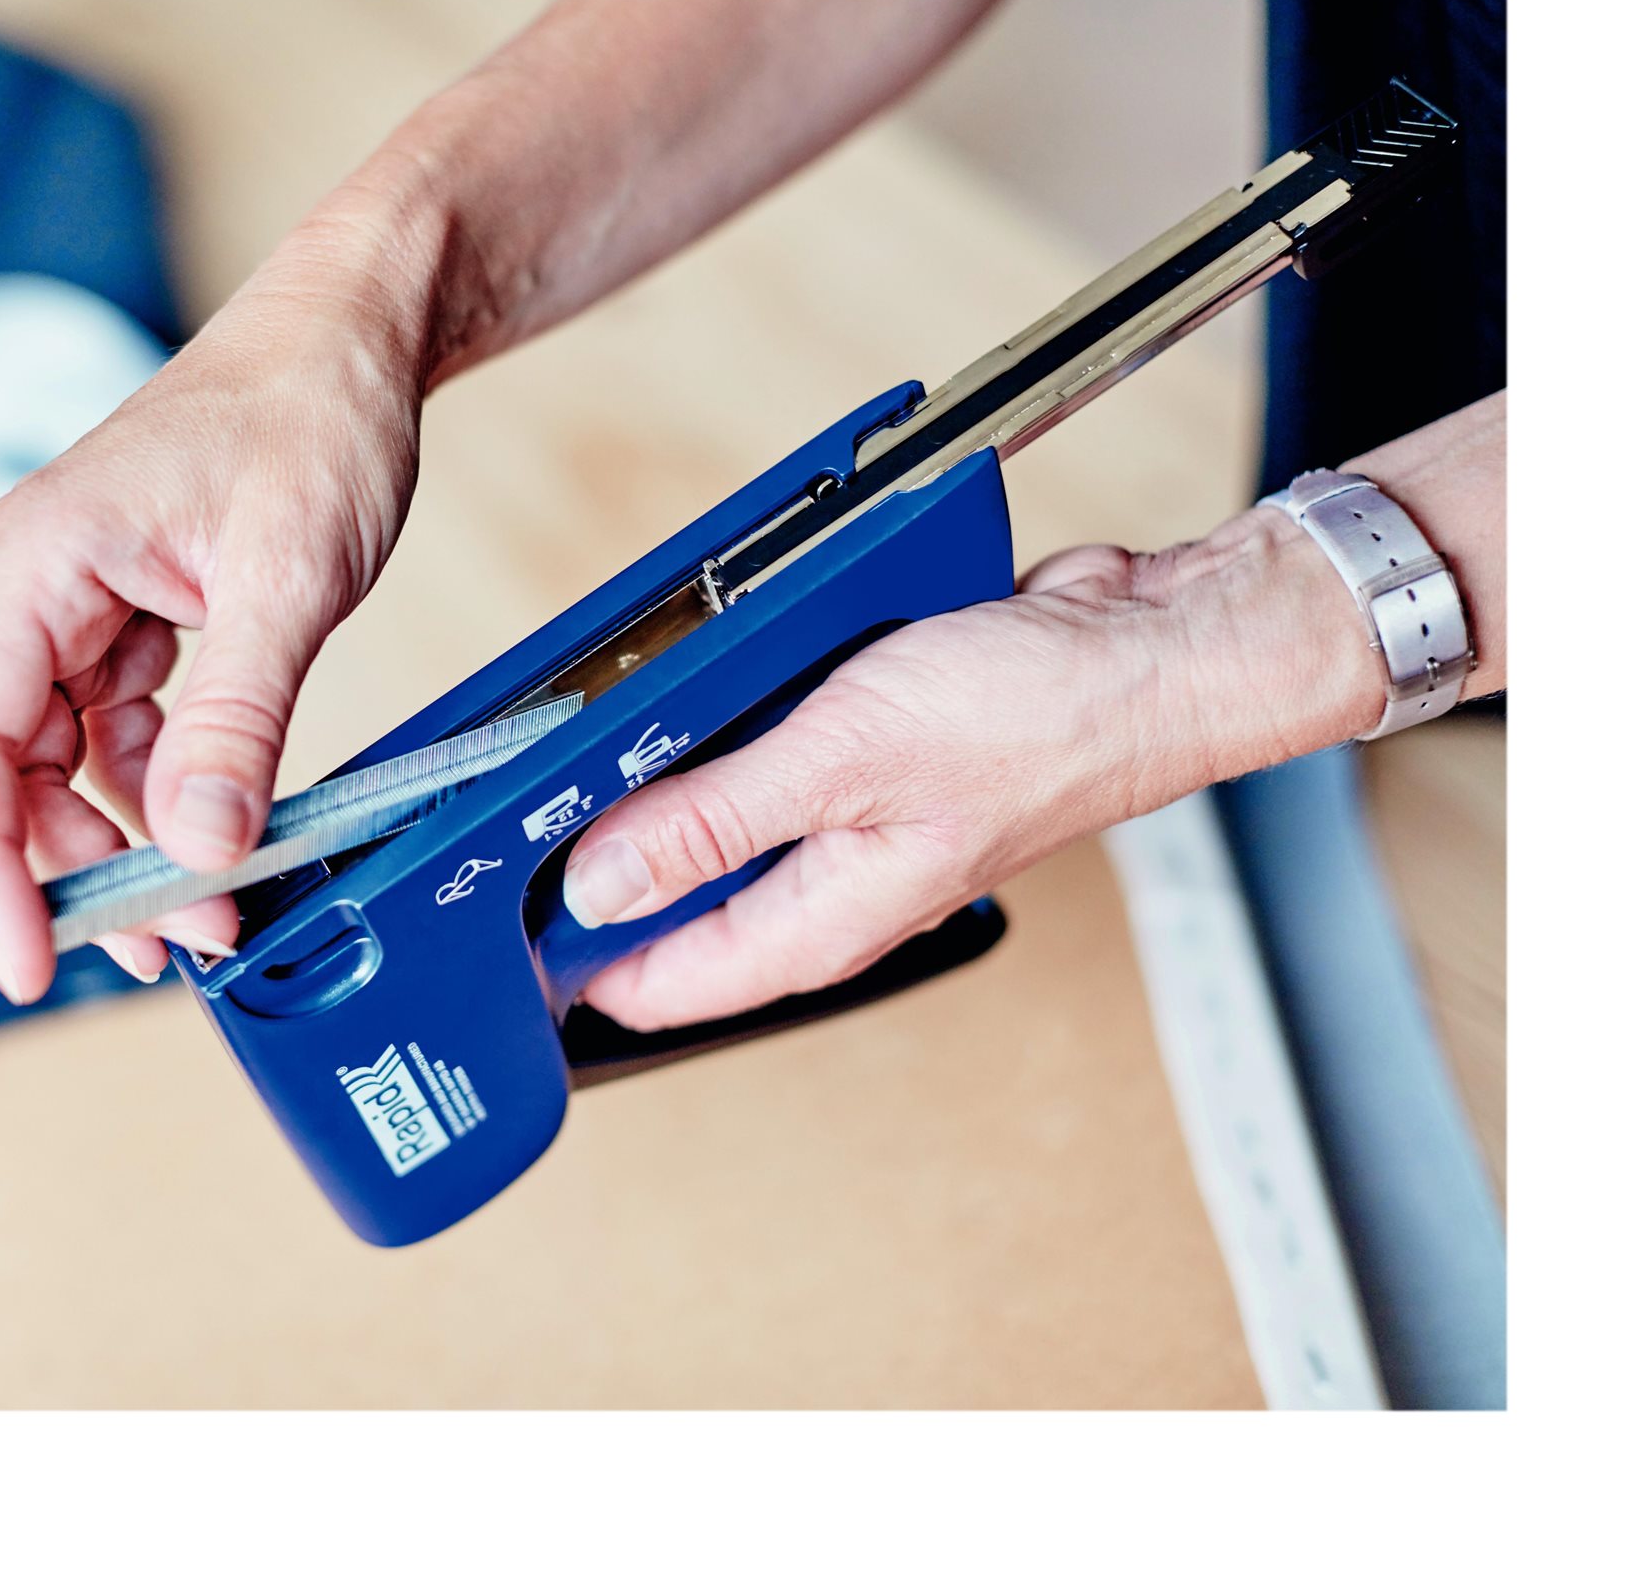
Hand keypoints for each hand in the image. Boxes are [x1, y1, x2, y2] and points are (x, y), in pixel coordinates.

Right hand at [0, 221, 429, 1000]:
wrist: (356, 336)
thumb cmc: (313, 410)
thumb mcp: (289, 573)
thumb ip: (238, 716)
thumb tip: (199, 847)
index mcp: (33, 564)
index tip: (30, 961)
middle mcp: (34, 591)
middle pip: (7, 774)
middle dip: (77, 873)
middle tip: (174, 946)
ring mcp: (80, 609)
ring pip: (66, 768)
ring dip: (127, 847)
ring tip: (210, 913)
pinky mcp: (132, 625)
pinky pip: (122, 739)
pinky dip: (166, 798)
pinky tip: (219, 836)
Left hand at [561, 512, 1384, 1029]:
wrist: (1147, 652)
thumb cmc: (1039, 718)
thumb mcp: (843, 760)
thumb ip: (713, 824)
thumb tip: (599, 881)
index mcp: (817, 922)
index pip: (657, 984)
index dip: (565, 959)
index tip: (489, 914)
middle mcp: (824, 889)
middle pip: (673, 909)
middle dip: (594, 868)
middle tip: (519, 804)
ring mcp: (843, 828)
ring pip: (712, 830)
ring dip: (654, 790)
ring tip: (591, 738)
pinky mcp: (859, 763)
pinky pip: (758, 763)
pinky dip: (715, 734)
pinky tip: (687, 691)